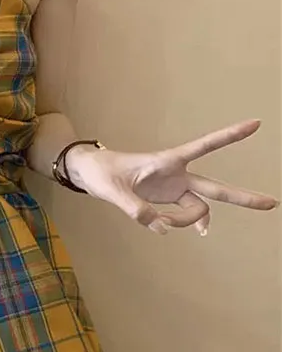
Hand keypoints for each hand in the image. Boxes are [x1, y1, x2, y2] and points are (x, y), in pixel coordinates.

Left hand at [65, 119, 278, 234]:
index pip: (204, 146)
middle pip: (216, 188)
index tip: (255, 123)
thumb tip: (161, 228)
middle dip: (242, 197)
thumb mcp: (112, 191)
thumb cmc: (100, 173)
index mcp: (167, 161)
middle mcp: (176, 175)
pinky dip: (181, 224)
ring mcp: (173, 188)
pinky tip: (177, 227)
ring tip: (160, 221)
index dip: (229, 136)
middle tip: (272, 204)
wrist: (88, 173)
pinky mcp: (166, 200)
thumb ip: (135, 210)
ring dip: (186, 221)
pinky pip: (184, 216)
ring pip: (198, 209)